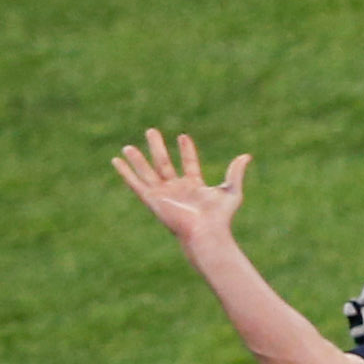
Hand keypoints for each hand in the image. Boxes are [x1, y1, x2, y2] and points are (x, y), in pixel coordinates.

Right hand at [113, 131, 251, 245]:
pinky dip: (125, 172)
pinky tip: (116, 161)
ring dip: (138, 159)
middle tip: (151, 131)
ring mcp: (163, 195)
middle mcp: (176, 190)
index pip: (188, 164)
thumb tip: (247, 156)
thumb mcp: (231, 191)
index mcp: (194, 187)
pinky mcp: (152, 200)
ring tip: (128, 146)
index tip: (183, 137)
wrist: (206, 232)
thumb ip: (236, 173)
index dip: (186, 151)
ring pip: (147, 172)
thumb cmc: (220, 217)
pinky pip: (135, 183)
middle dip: (158, 148)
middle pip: (164, 164)